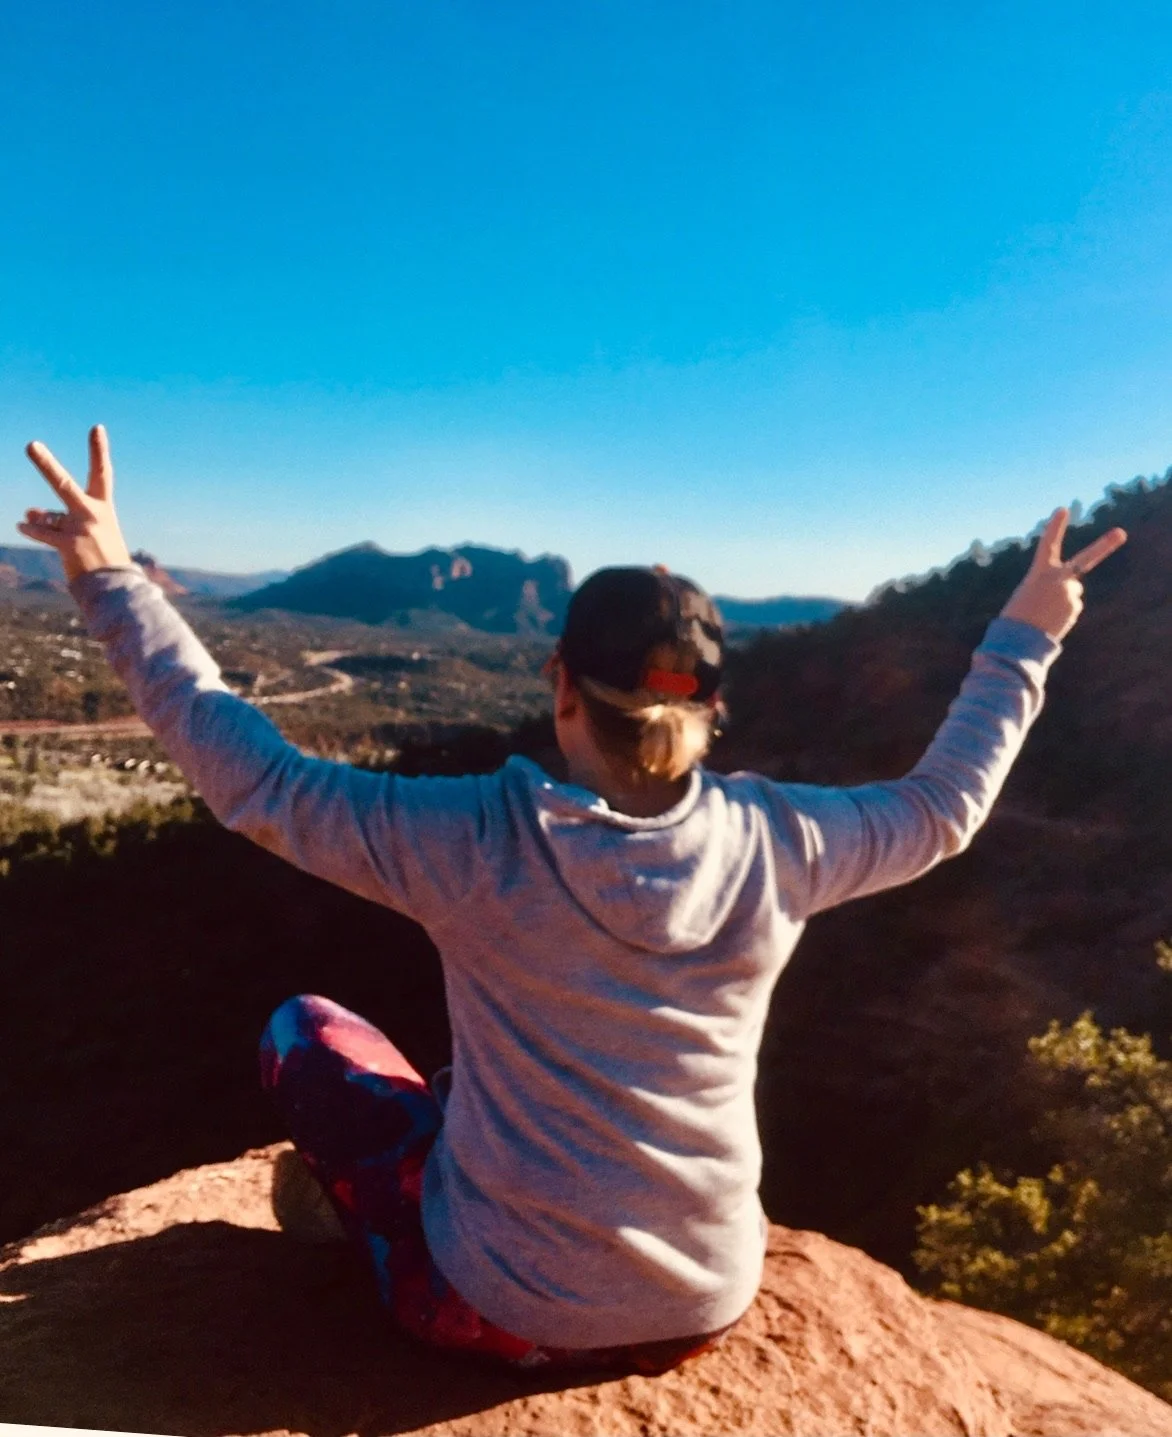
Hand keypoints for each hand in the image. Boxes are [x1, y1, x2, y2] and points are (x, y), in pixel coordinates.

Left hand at [19, 425, 133, 583]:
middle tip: (30, 445)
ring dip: (38, 518)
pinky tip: (23, 527)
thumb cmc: (103, 559)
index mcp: (103, 508)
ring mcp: (80, 529)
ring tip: (29, 516)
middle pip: (63, 484)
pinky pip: (43, 534)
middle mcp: (92, 514)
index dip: (99, 450)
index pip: (103, 473)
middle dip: (45, 464)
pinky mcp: (69, 544)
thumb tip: (27, 511)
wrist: (118, 588)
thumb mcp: (86, 534)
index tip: (96, 428)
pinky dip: (33, 531)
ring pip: (49, 516)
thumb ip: (57, 518)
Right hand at [1000, 508, 1126, 641]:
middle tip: (1121, 533)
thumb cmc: (1017, 616)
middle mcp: (1058, 579)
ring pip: (1072, 592)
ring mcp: (1069, 592)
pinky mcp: (1075, 607)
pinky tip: (1050, 621)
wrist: (1018, 639)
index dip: (1055, 527)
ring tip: (1044, 613)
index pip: (1048, 544)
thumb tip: (1075, 590)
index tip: (1062, 510)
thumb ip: (1053, 586)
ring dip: (1062, 600)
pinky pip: (1071, 607)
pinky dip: (1062, 614)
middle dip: (1105, 545)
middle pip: (1086, 559)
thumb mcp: (1030, 594)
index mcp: (1039, 572)